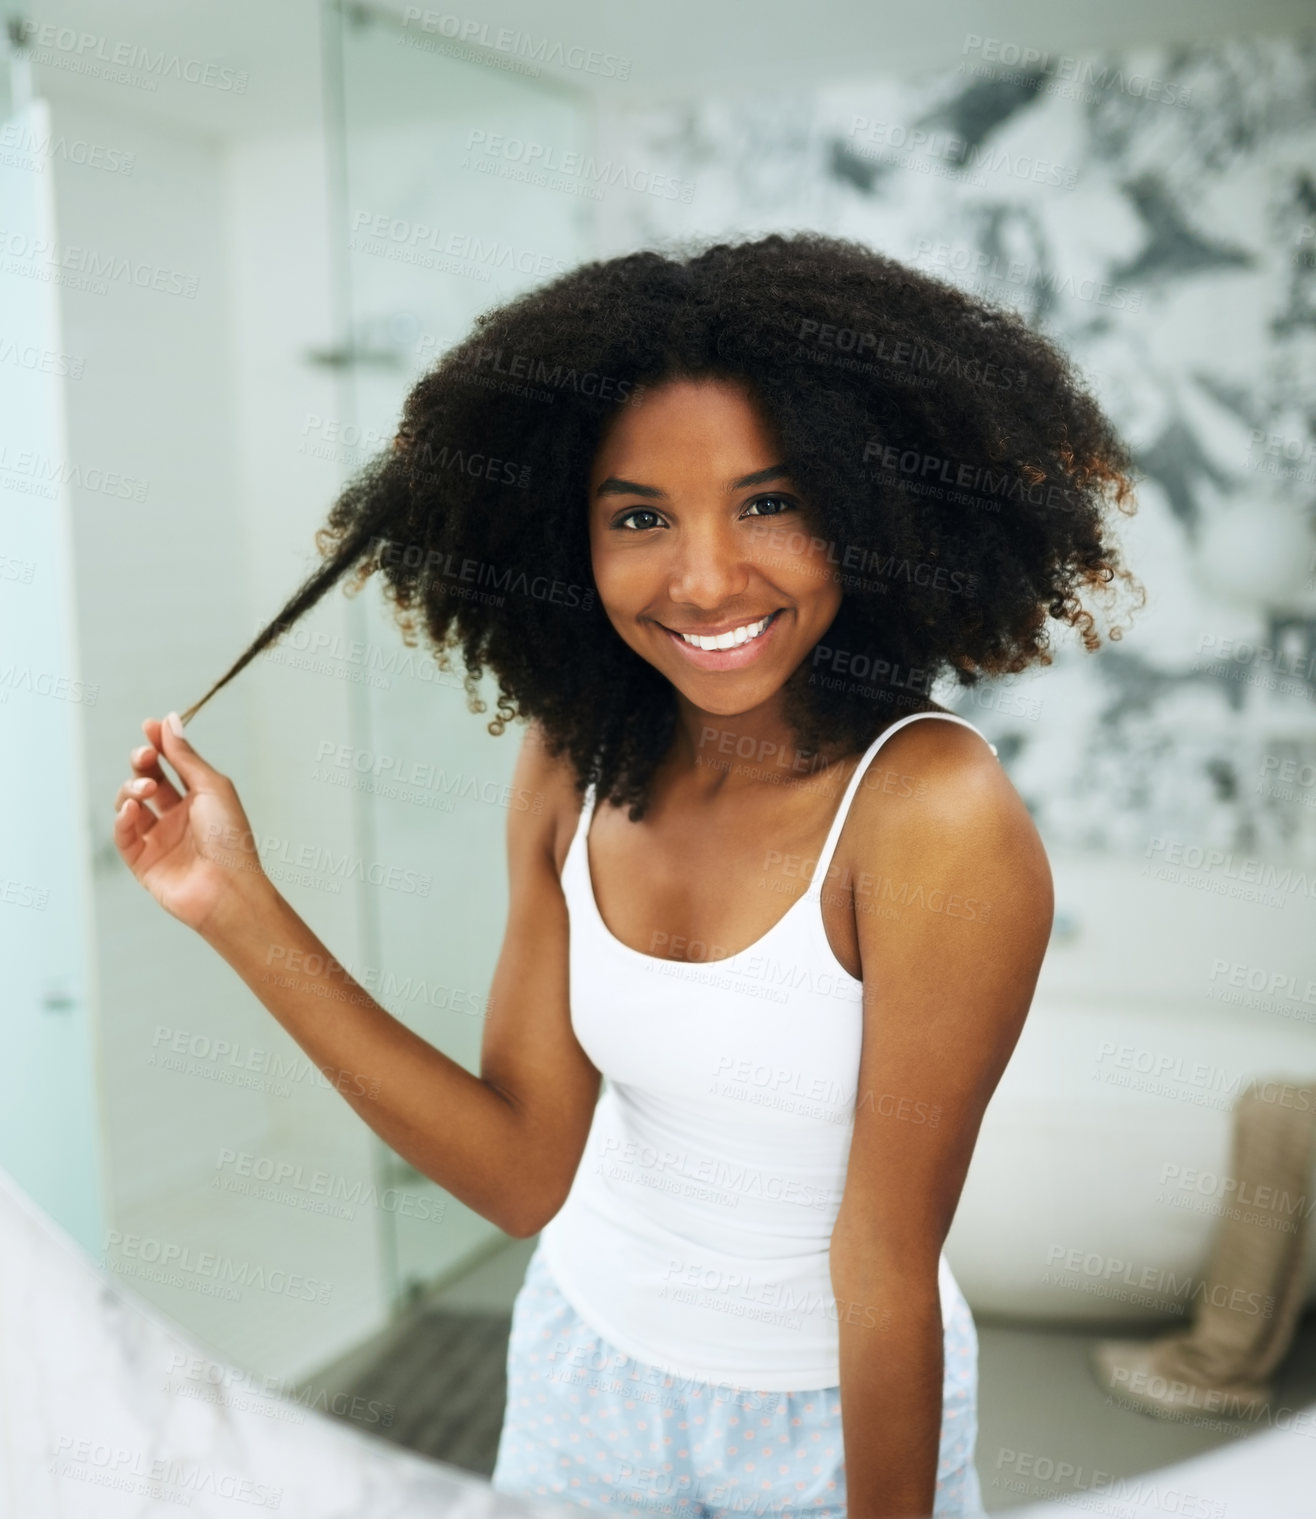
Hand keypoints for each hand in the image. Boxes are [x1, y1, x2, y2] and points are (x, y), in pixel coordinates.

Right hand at [113, 713, 273, 934]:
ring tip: (147, 789)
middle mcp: (178, 817)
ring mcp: (159, 839)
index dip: (159, 744)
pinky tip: (132, 809)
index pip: (171, 765)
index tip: (149, 725)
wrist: (228, 887)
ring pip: (129, 804)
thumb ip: (185, 756)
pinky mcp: (143, 862)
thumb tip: (169, 721)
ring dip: (132, 789)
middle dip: (142, 762)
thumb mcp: (211, 787)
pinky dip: (123, 818)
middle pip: (147, 780)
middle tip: (146, 755)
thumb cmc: (230, 838)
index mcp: (199, 799)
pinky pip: (124, 835)